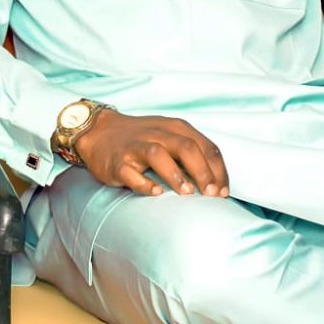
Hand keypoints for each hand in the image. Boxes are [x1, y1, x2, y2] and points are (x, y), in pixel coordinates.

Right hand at [75, 110, 228, 197]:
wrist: (100, 131)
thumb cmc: (143, 139)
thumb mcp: (170, 137)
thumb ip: (192, 154)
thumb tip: (216, 183)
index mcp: (176, 128)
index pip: (206, 146)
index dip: (218, 170)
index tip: (223, 192)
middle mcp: (158, 134)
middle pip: (186, 148)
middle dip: (203, 172)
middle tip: (212, 195)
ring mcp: (136, 147)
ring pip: (159, 154)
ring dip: (176, 174)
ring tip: (188, 194)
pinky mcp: (118, 162)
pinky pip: (131, 172)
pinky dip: (144, 183)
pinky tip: (156, 193)